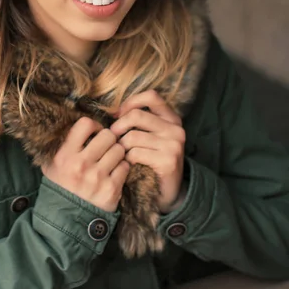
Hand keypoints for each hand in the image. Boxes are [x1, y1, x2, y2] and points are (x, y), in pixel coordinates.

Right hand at [42, 117, 129, 212]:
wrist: (66, 218)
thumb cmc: (60, 186)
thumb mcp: (51, 163)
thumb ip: (62, 144)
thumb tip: (76, 121)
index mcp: (65, 155)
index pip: (86, 124)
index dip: (94, 125)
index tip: (95, 133)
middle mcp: (81, 165)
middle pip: (108, 135)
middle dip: (109, 139)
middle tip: (106, 147)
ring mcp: (97, 178)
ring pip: (119, 149)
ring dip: (117, 153)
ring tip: (110, 160)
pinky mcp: (111, 189)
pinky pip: (125, 167)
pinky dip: (122, 168)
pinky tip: (114, 172)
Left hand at [110, 90, 186, 213]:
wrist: (169, 192)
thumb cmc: (152, 161)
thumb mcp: (150, 136)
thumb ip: (138, 121)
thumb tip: (112, 110)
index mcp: (172, 118)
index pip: (151, 96)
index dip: (131, 102)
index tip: (118, 115)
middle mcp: (176, 129)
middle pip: (137, 115)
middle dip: (118, 126)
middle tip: (112, 138)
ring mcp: (173, 145)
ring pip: (132, 136)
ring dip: (121, 147)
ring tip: (120, 155)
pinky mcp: (168, 161)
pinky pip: (135, 153)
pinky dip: (126, 160)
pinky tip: (128, 165)